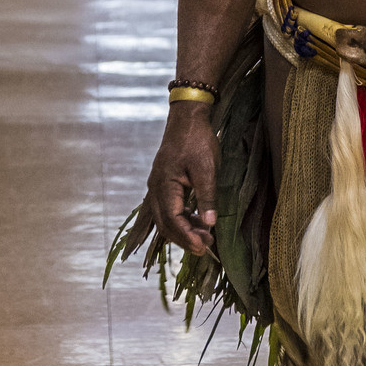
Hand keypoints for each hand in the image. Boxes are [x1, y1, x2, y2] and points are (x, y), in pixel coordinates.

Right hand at [146, 108, 218, 256]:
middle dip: (184, 239)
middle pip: (165, 224)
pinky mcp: (163, 184)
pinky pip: (168, 209)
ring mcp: (157, 186)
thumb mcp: (206, 168)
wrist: (187, 117)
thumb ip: (207, 197)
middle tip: (205, 248)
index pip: (172, 220)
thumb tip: (209, 224)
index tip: (203, 247)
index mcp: (164, 185)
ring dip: (182, 230)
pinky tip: (196, 222)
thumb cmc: (197, 139)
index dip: (187, 236)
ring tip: (204, 237)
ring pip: (165, 218)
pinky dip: (180, 219)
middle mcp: (156, 188)